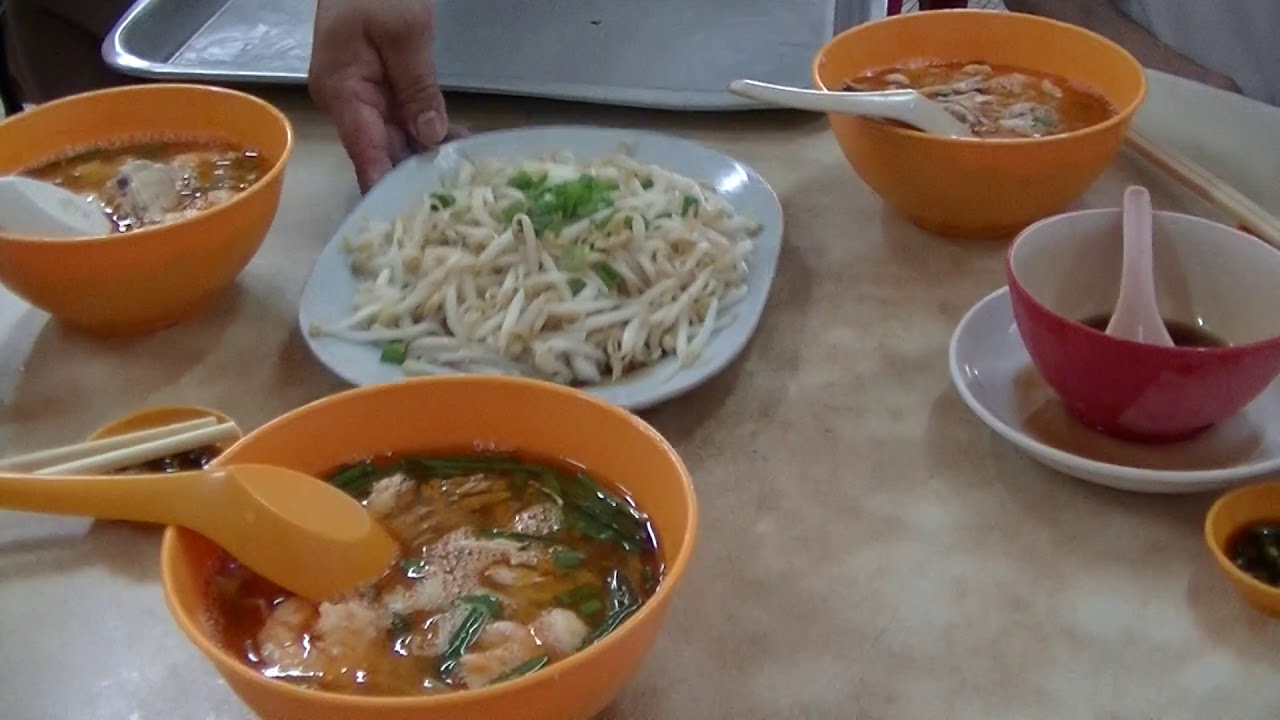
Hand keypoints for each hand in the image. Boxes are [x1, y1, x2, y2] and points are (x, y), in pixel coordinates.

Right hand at [308, 0, 449, 191]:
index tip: (407, 213)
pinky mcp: (378, 94)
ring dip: (427, 156)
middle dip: (415, 175)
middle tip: (455, 196)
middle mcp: (346, 104)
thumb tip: (429, 136)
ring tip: (466, 175)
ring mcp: (361, 101)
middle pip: (382, 151)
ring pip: (395, 140)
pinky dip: (428, 134)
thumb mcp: (405, 32)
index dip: (385, 183)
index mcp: (342, 92)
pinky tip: (459, 145)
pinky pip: (402, 122)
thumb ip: (418, 85)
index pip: (364, 149)